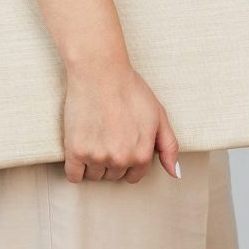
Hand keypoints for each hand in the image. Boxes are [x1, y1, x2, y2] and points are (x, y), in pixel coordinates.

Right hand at [63, 61, 180, 182]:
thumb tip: (175, 173)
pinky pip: (73, 176)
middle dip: (111, 161)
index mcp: (142, 155)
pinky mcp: (75, 150)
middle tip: (107, 136)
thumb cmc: (129, 89)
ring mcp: (97, 156)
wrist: (100, 72)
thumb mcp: (159, 116)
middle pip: (113, 176)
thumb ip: (169, 147)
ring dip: (93, 163)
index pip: (134, 175)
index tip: (121, 144)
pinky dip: (75, 169)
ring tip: (94, 137)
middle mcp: (120, 159)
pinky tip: (78, 153)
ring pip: (94, 175)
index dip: (128, 160)